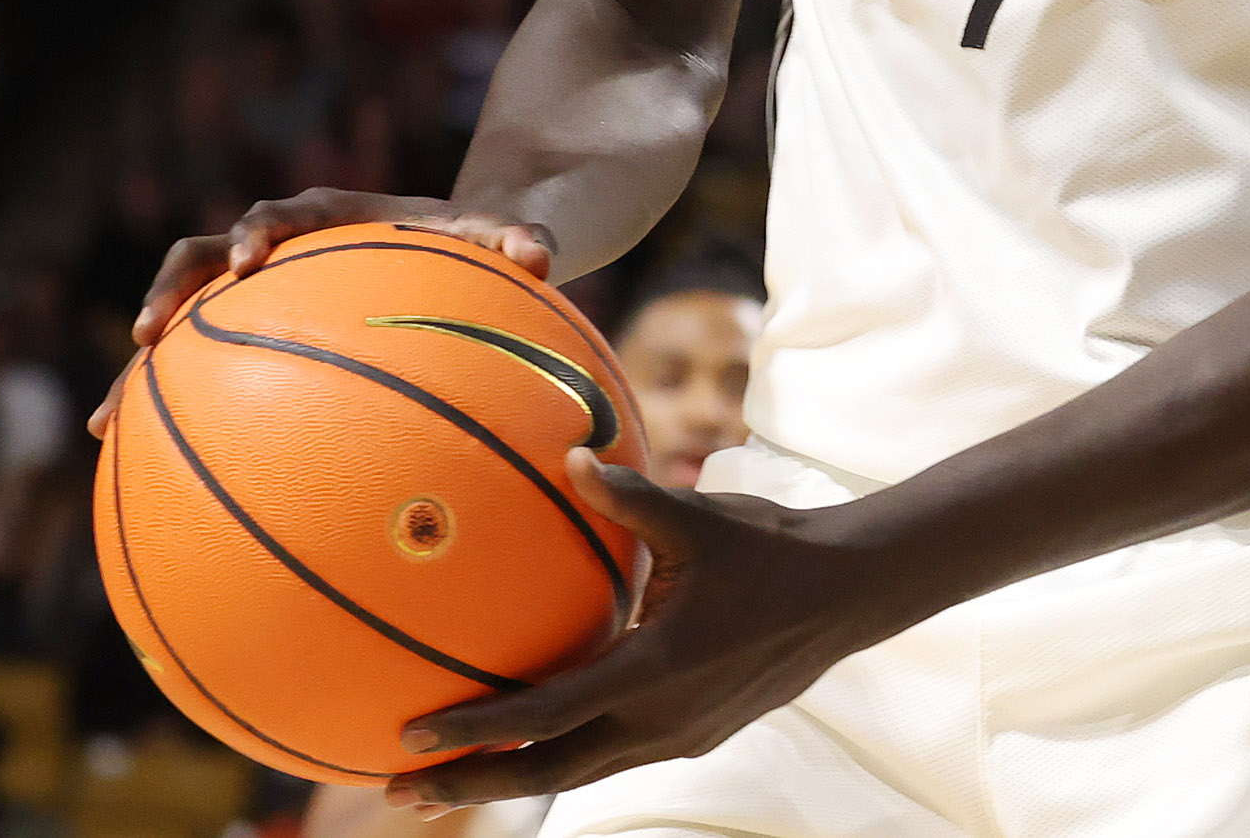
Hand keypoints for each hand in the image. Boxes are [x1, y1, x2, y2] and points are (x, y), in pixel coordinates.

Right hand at [89, 193, 555, 438]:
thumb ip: (521, 238)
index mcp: (330, 219)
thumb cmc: (477, 247)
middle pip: (201, 256)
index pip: (283, 213)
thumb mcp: (503, 238)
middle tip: (148, 334)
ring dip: (140, 365)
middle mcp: (279, 250)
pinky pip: (198, 377)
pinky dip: (166, 414)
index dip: (260, 231)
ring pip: (182, 321)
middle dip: (171, 290)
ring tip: (107, 423)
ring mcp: (256, 298)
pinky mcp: (250, 341)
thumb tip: (541, 254)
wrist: (458, 254)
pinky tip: (139, 472)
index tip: (247, 261)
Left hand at [392, 453, 884, 805]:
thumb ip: (631, 498)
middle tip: (399, 791)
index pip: (547, 715)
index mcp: (656, 671)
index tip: (411, 737)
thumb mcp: (703, 519)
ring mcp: (681, 736)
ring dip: (512, 778)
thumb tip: (568, 458)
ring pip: (580, 772)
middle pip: (548, 770)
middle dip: (471, 784)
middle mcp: (662, 720)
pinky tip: (537, 745)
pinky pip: (613, 756)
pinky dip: (563, 758)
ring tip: (447, 784)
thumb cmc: (775, 548)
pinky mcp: (695, 736)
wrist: (850, 595)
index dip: (476, 730)